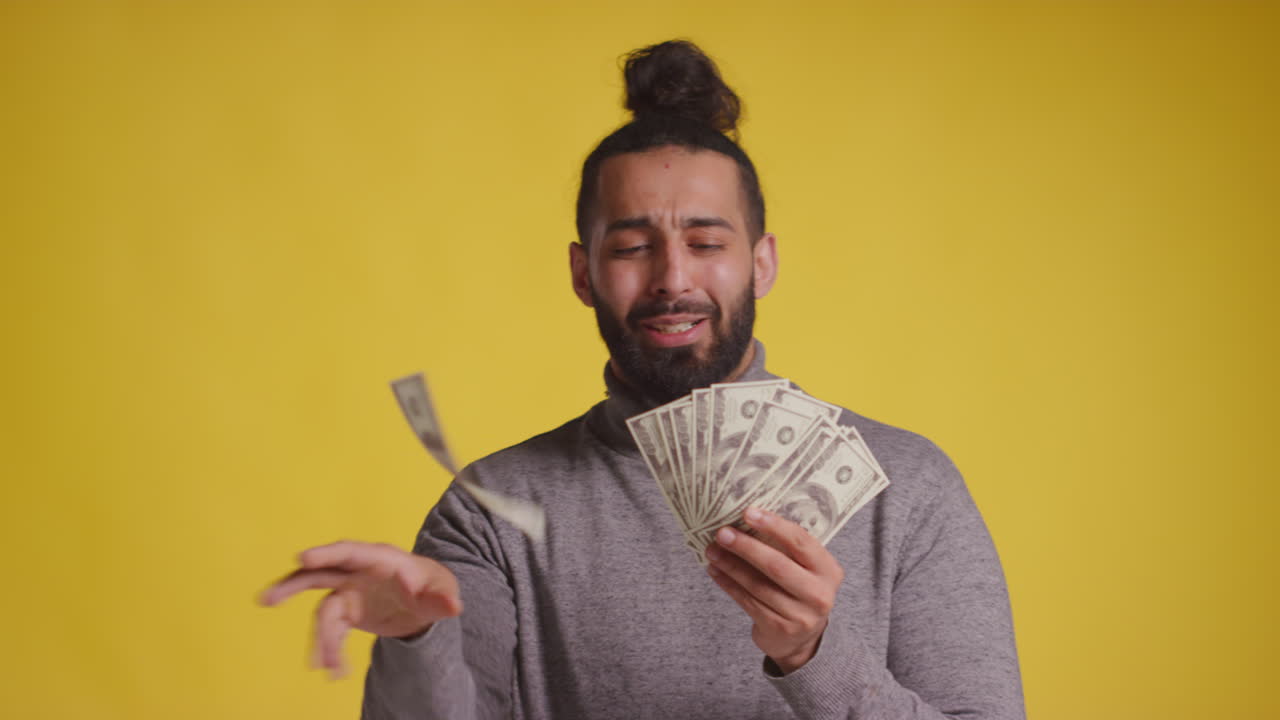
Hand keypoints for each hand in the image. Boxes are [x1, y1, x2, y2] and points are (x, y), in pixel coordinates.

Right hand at [259, 540, 462, 677]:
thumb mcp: (442, 592)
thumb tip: (453, 606)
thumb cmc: (432, 587)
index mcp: (380, 558)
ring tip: (325, 665)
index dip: (327, 553)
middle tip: (268, 598)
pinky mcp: (344, 612)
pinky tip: (332, 669)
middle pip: (320, 573)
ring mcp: (347, 591)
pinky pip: (330, 631)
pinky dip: (328, 649)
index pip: (351, 552)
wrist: (422, 605)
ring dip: (320, 639)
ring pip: (322, 611)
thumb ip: (443, 599)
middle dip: (294, 584)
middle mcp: (357, 572)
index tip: (303, 558)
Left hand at [704, 507, 843, 674]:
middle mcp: (819, 593)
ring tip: (712, 550)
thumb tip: (747, 519)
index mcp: (828, 570)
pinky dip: (728, 584)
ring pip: (758, 585)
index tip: (748, 512)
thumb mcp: (806, 569)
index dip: (774, 525)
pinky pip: (748, 601)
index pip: (801, 542)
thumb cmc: (799, 590)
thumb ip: (787, 548)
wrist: (802, 639)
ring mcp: (800, 615)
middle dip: (746, 547)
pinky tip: (715, 571)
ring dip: (730, 565)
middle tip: (722, 533)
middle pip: (777, 565)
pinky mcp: (778, 628)